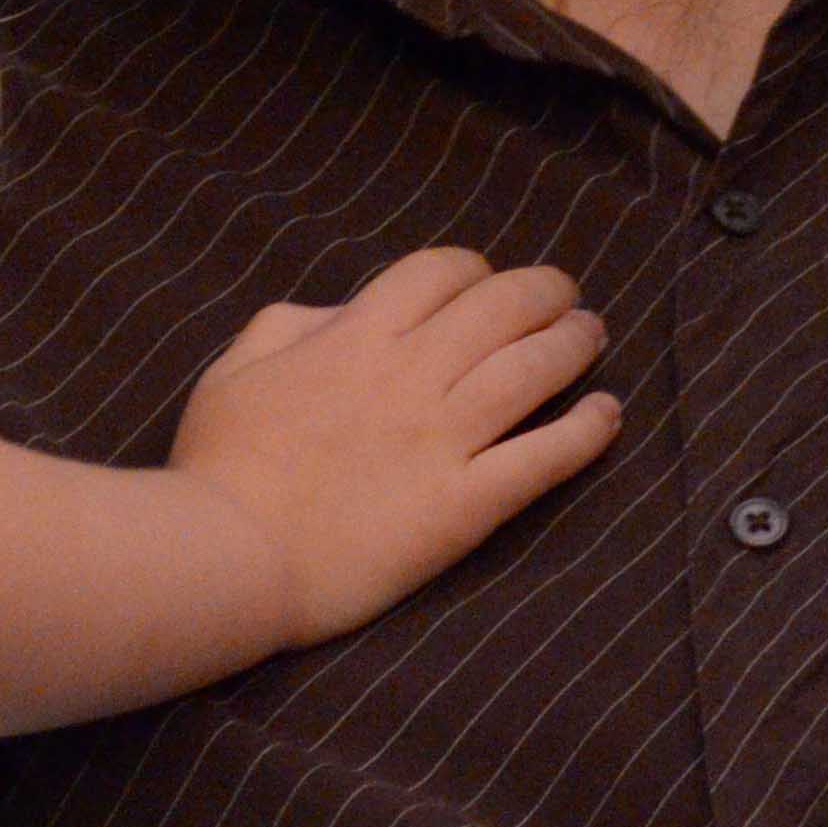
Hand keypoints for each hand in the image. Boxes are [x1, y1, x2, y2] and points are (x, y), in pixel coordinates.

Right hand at [168, 245, 620, 647]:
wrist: (226, 557)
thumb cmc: (219, 466)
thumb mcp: (235, 369)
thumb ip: (291, 325)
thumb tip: (340, 311)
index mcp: (357, 336)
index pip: (439, 271)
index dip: (474, 269)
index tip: (486, 284)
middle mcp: (412, 374)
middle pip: (502, 307)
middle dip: (543, 291)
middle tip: (564, 297)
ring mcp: (443, 439)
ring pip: (533, 369)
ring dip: (573, 343)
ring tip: (592, 335)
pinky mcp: (464, 505)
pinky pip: (542, 459)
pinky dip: (584, 430)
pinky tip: (608, 414)